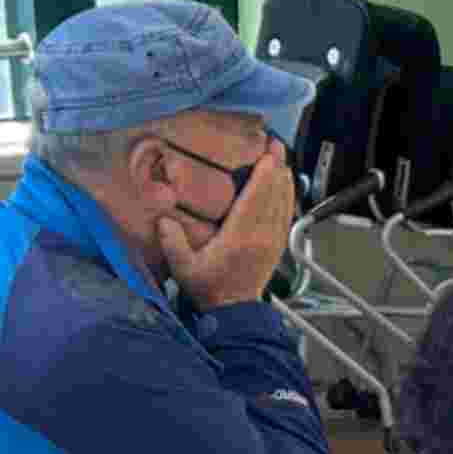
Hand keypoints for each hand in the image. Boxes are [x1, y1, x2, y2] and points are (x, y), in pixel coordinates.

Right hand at [158, 145, 294, 308]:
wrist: (233, 311)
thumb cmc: (207, 287)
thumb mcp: (183, 268)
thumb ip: (172, 243)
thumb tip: (164, 219)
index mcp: (240, 239)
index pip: (256, 201)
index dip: (264, 176)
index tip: (268, 155)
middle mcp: (262, 236)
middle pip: (274, 195)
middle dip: (277, 167)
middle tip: (276, 143)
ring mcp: (273, 240)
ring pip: (285, 203)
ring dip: (284, 178)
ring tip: (281, 155)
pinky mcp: (278, 245)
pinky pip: (287, 214)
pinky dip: (288, 195)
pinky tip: (286, 183)